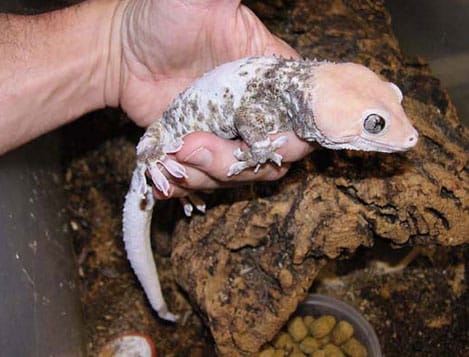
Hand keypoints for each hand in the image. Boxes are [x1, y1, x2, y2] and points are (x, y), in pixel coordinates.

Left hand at [114, 0, 311, 197]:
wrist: (121, 52)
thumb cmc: (159, 19)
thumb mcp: (198, 0)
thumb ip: (225, 0)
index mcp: (268, 76)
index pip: (305, 111)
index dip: (297, 130)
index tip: (266, 134)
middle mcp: (255, 110)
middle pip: (277, 153)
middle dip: (244, 161)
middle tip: (199, 144)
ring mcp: (228, 135)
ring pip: (243, 173)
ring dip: (210, 173)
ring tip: (178, 153)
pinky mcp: (201, 151)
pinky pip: (209, 180)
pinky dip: (190, 185)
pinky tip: (169, 179)